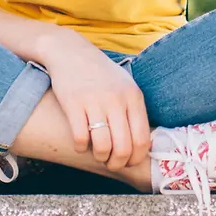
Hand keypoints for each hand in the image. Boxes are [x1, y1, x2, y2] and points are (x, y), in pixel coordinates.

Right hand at [33, 28, 151, 170]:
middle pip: (124, 147)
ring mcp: (95, 101)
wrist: (71, 52)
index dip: (136, 158)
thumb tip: (144, 145)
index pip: (142, 139)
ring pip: (103, 146)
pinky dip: (81, 147)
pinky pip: (80, 137)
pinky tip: (81, 143)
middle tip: (112, 163)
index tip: (129, 162)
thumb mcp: (126, 86)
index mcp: (133, 97)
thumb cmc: (101, 74)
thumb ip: (135, 111)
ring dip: (101, 157)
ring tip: (98, 155)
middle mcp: (117, 100)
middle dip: (118, 162)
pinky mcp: (73, 103)